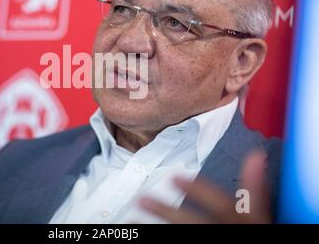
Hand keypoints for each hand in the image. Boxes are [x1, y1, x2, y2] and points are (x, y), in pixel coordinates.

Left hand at [139, 150, 270, 222]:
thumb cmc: (249, 233)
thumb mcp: (260, 219)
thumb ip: (255, 192)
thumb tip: (254, 156)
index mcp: (245, 224)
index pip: (224, 206)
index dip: (199, 190)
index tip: (174, 177)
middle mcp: (224, 233)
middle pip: (191, 224)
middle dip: (164, 211)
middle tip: (141, 199)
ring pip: (178, 235)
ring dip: (150, 228)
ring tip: (130, 221)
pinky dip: (154, 239)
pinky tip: (138, 233)